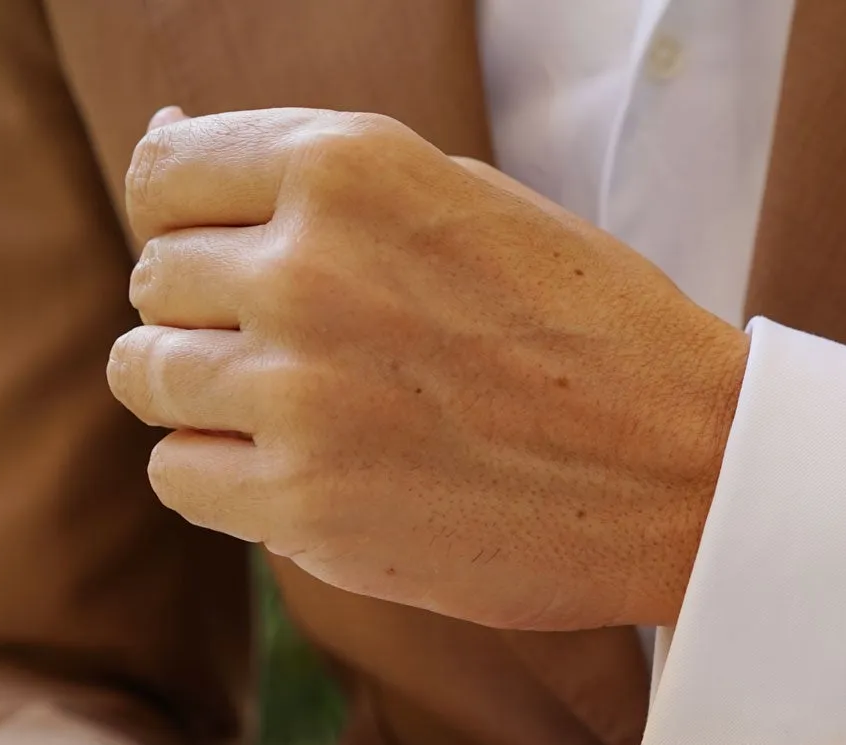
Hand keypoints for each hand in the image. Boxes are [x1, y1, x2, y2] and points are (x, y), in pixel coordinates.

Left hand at [107, 107, 748, 630]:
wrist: (696, 472)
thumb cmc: (597, 332)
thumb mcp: (469, 199)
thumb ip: (322, 178)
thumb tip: (164, 138)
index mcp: (350, 168)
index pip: (163, 174)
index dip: (194, 223)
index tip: (247, 263)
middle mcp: (307, 269)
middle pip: (157, 283)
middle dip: (216, 316)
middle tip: (319, 355)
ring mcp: (300, 393)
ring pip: (149, 378)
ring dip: (211, 398)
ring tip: (312, 416)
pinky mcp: (306, 505)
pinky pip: (181, 475)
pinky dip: (227, 478)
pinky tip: (314, 474)